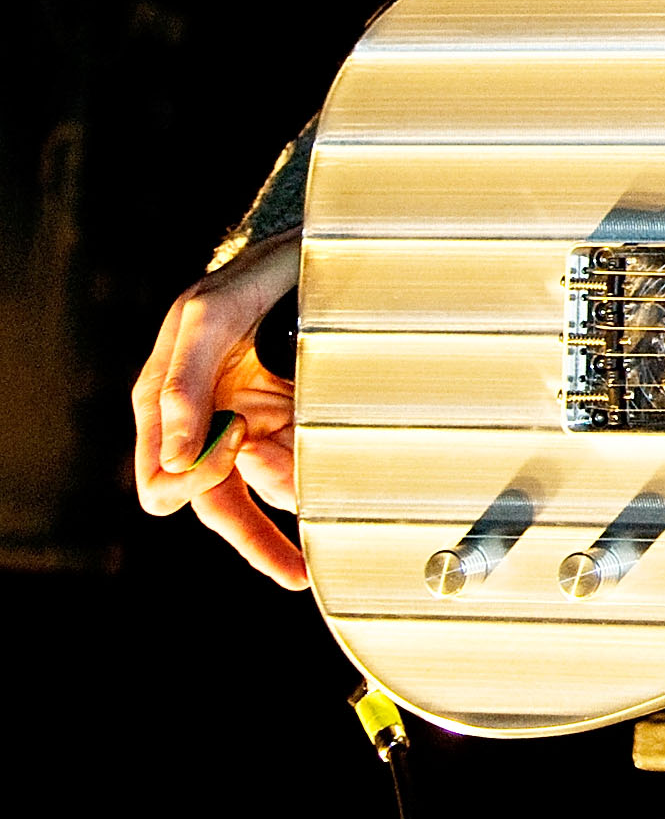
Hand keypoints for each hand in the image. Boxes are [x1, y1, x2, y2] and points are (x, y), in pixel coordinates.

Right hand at [132, 232, 307, 587]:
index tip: (237, 442)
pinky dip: (323, 472)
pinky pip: (307, 465)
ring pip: (271, 491)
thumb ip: (184, 384)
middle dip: (259, 541)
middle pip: (223, 510)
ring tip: (325, 481)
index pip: (166, 486)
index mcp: (170, 408)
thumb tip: (171, 459)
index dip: (199, 481)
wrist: (306, 251)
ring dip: (297, 492)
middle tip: (296, 567)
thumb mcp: (209, 316)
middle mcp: (210, 427)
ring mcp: (256, 426)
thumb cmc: (244, 278)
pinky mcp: (299, 420)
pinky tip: (344, 469)